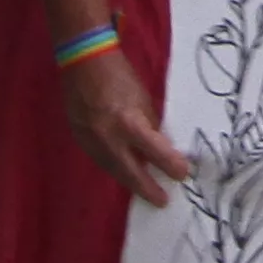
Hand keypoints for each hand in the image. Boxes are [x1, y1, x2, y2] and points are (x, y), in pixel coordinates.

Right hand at [60, 49, 192, 206]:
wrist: (83, 61)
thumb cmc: (119, 76)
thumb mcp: (142, 100)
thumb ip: (149, 126)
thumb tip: (158, 148)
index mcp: (128, 123)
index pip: (155, 153)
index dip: (170, 165)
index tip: (182, 174)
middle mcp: (108, 138)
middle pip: (131, 172)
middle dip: (147, 189)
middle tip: (162, 201)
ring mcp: (90, 141)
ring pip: (113, 170)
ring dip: (130, 181)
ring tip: (145, 191)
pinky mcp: (80, 140)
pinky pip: (101, 160)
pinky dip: (115, 168)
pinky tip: (124, 173)